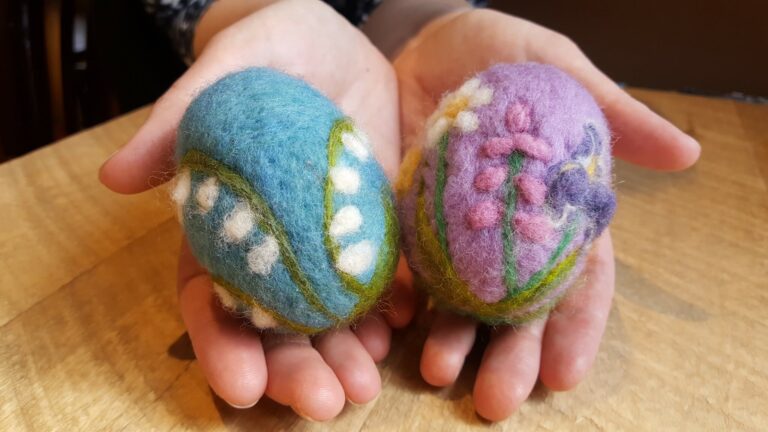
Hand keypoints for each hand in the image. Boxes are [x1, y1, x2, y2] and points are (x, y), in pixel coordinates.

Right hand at [100, 0, 415, 419]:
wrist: (340, 49)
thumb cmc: (272, 48)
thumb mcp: (231, 63)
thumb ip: (178, 116)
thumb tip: (114, 176)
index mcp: (223, 220)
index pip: (208, 295)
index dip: (219, 342)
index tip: (240, 386)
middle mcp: (275, 245)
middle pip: (276, 322)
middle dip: (294, 368)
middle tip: (323, 405)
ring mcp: (329, 243)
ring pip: (331, 314)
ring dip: (346, 354)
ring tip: (365, 386)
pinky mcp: (376, 230)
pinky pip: (385, 279)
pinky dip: (393, 308)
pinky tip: (406, 326)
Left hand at [393, 9, 699, 420]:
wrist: (421, 40)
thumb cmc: (500, 52)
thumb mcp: (558, 68)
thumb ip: (613, 111)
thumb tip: (689, 151)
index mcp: (555, 208)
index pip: (576, 278)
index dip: (574, 326)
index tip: (565, 374)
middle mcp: (504, 232)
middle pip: (514, 305)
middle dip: (508, 354)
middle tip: (495, 401)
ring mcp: (450, 231)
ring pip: (456, 298)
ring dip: (450, 340)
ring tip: (437, 372)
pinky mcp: (403, 220)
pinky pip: (401, 267)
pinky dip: (398, 301)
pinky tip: (391, 328)